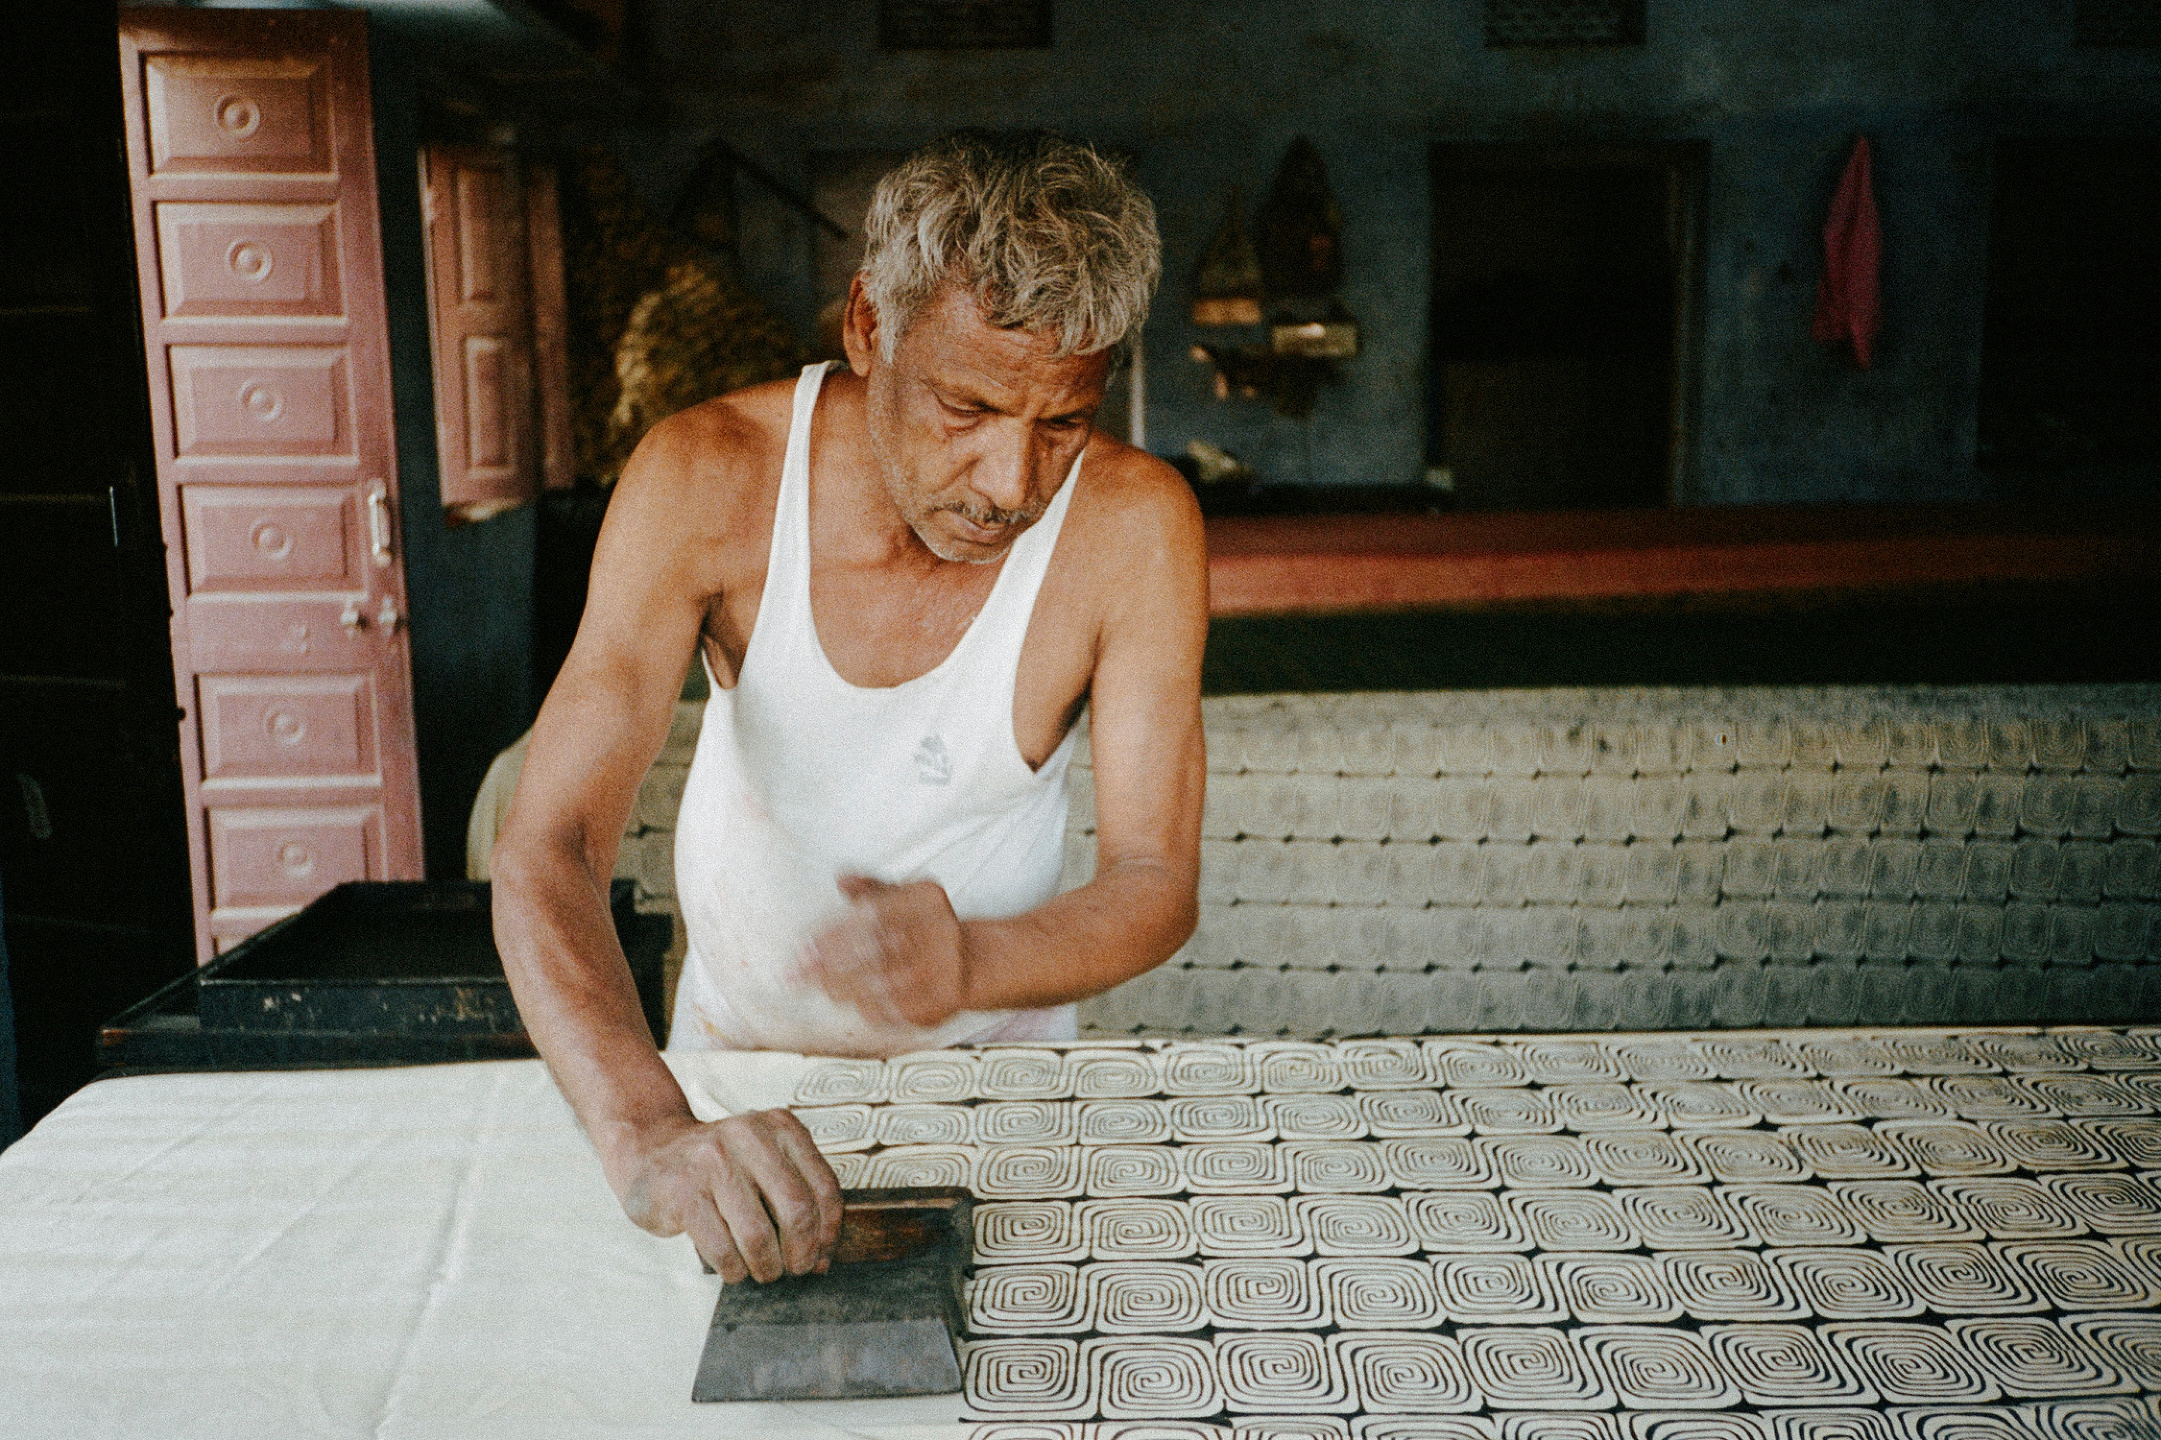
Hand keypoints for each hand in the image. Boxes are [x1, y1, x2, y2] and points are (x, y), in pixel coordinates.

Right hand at [617, 1109, 841, 1282]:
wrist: (649, 1150)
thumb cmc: (717, 1168)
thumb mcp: (763, 1162)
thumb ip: (796, 1198)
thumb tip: (823, 1259)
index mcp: (780, 1126)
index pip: (824, 1188)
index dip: (828, 1233)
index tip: (821, 1256)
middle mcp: (749, 1135)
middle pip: (797, 1211)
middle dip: (801, 1254)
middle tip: (793, 1270)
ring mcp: (712, 1160)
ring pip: (758, 1236)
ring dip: (765, 1268)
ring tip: (761, 1271)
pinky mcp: (683, 1190)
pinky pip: (722, 1248)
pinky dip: (733, 1269)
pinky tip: (732, 1267)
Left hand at [796, 876, 968, 1028]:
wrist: (969, 962)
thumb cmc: (922, 926)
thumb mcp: (903, 898)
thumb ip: (872, 889)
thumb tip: (841, 879)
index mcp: (926, 901)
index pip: (874, 916)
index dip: (836, 931)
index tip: (806, 945)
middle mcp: (939, 932)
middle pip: (875, 950)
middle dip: (831, 962)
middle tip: (800, 972)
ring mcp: (944, 968)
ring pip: (883, 981)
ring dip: (844, 986)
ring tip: (818, 986)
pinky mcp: (943, 1000)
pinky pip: (898, 1007)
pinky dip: (869, 1006)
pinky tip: (849, 1003)